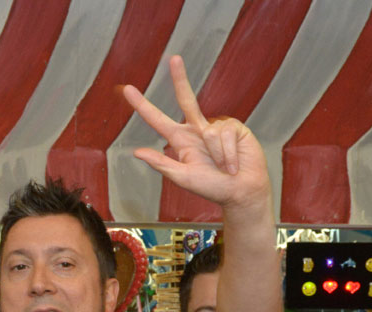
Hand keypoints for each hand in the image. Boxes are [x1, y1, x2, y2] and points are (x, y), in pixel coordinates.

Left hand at [122, 55, 269, 210]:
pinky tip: (233, 163)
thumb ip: (162, 165)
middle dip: (180, 78)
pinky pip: (226, 133)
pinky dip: (228, 153)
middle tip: (174, 58)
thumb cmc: (213, 188)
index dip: (143, 105)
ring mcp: (216, 127)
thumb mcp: (184, 178)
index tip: (128, 89)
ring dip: (218, 156)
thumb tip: (137, 153)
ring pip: (210, 131)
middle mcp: (197, 130)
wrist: (242, 192)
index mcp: (180, 141)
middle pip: (186, 98)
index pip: (157, 120)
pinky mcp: (234, 127)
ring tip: (224, 169)